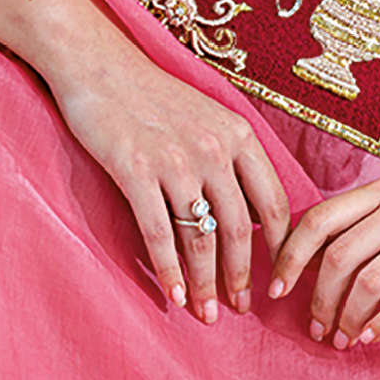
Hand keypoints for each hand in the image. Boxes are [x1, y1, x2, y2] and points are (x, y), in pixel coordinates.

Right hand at [48, 45, 293, 320]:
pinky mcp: (134, 170)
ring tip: (207, 313)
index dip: (281, 248)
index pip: (275, 204)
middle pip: (241, 228)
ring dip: (206, 283)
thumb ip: (232, 159)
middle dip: (243, 276)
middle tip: (243, 309)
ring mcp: (176, 161)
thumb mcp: (210, 117)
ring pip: (201, 238)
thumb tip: (252, 212)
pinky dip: (169, 270)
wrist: (98, 66)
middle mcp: (215, 150)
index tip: (279, 278)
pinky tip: (172, 296)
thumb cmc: (153, 97)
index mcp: (241, 137)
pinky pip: (158, 233)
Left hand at [270, 176, 379, 347]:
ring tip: (343, 339)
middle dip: (319, 300)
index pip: (319, 220)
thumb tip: (306, 270)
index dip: (289, 257)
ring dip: (349, 317)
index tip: (276, 290)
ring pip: (371, 280)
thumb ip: (364, 232)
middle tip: (317, 329)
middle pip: (340, 256)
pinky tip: (371, 338)